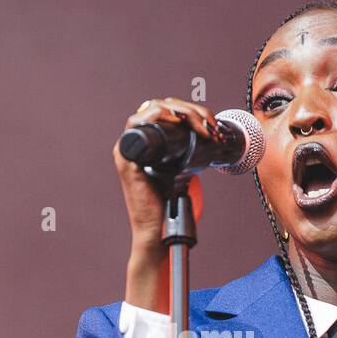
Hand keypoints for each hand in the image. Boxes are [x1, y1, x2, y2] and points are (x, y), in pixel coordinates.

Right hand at [116, 97, 214, 308]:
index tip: (210, 123)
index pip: (166, 111)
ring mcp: (128, 147)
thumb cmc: (169, 205)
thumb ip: (187, 155)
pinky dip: (158, 115)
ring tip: (201, 125)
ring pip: (152, 108)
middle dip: (190, 109)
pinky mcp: (126, 157)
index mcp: (148, 143)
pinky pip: (137, 122)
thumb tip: (210, 142)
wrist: (158, 230)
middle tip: (210, 125)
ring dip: (180, 110)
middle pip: (162, 106)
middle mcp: (135, 142)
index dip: (189, 110)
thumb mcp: (182, 171)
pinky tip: (177, 120)